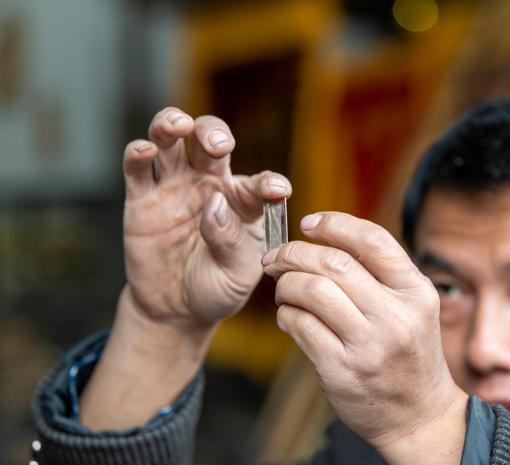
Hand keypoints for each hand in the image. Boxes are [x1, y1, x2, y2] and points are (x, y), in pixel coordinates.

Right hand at [80, 107, 290, 429]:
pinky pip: (137, 169)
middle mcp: (210, 185)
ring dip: (173, 124)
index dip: (268, 184)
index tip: (277, 192)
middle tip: (220, 144)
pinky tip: (145, 150)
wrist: (177, 310)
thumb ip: (230, 239)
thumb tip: (214, 204)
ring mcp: (174, 188)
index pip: (259, 184)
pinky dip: (138, 153)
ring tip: (179, 125)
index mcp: (243, 202)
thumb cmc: (218, 287)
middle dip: (214, 132)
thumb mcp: (236, 273)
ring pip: (170, 141)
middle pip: (209, 141)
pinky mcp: (142, 200)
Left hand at [263, 212, 467, 464]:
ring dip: (286, 283)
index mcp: (416, 292)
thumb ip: (381, 273)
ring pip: (312, 291)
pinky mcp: (340, 371)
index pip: (373, 241)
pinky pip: (299, 326)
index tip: (309, 222)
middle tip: (276, 255)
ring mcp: (368, 346)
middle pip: (334, 263)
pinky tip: (288, 315)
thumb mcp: (414, 307)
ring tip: (282, 286)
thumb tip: (325, 238)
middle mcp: (395, 316)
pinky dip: (286, 314)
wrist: (419, 415)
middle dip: (295, 252)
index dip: (335, 224)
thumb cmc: (408, 351)